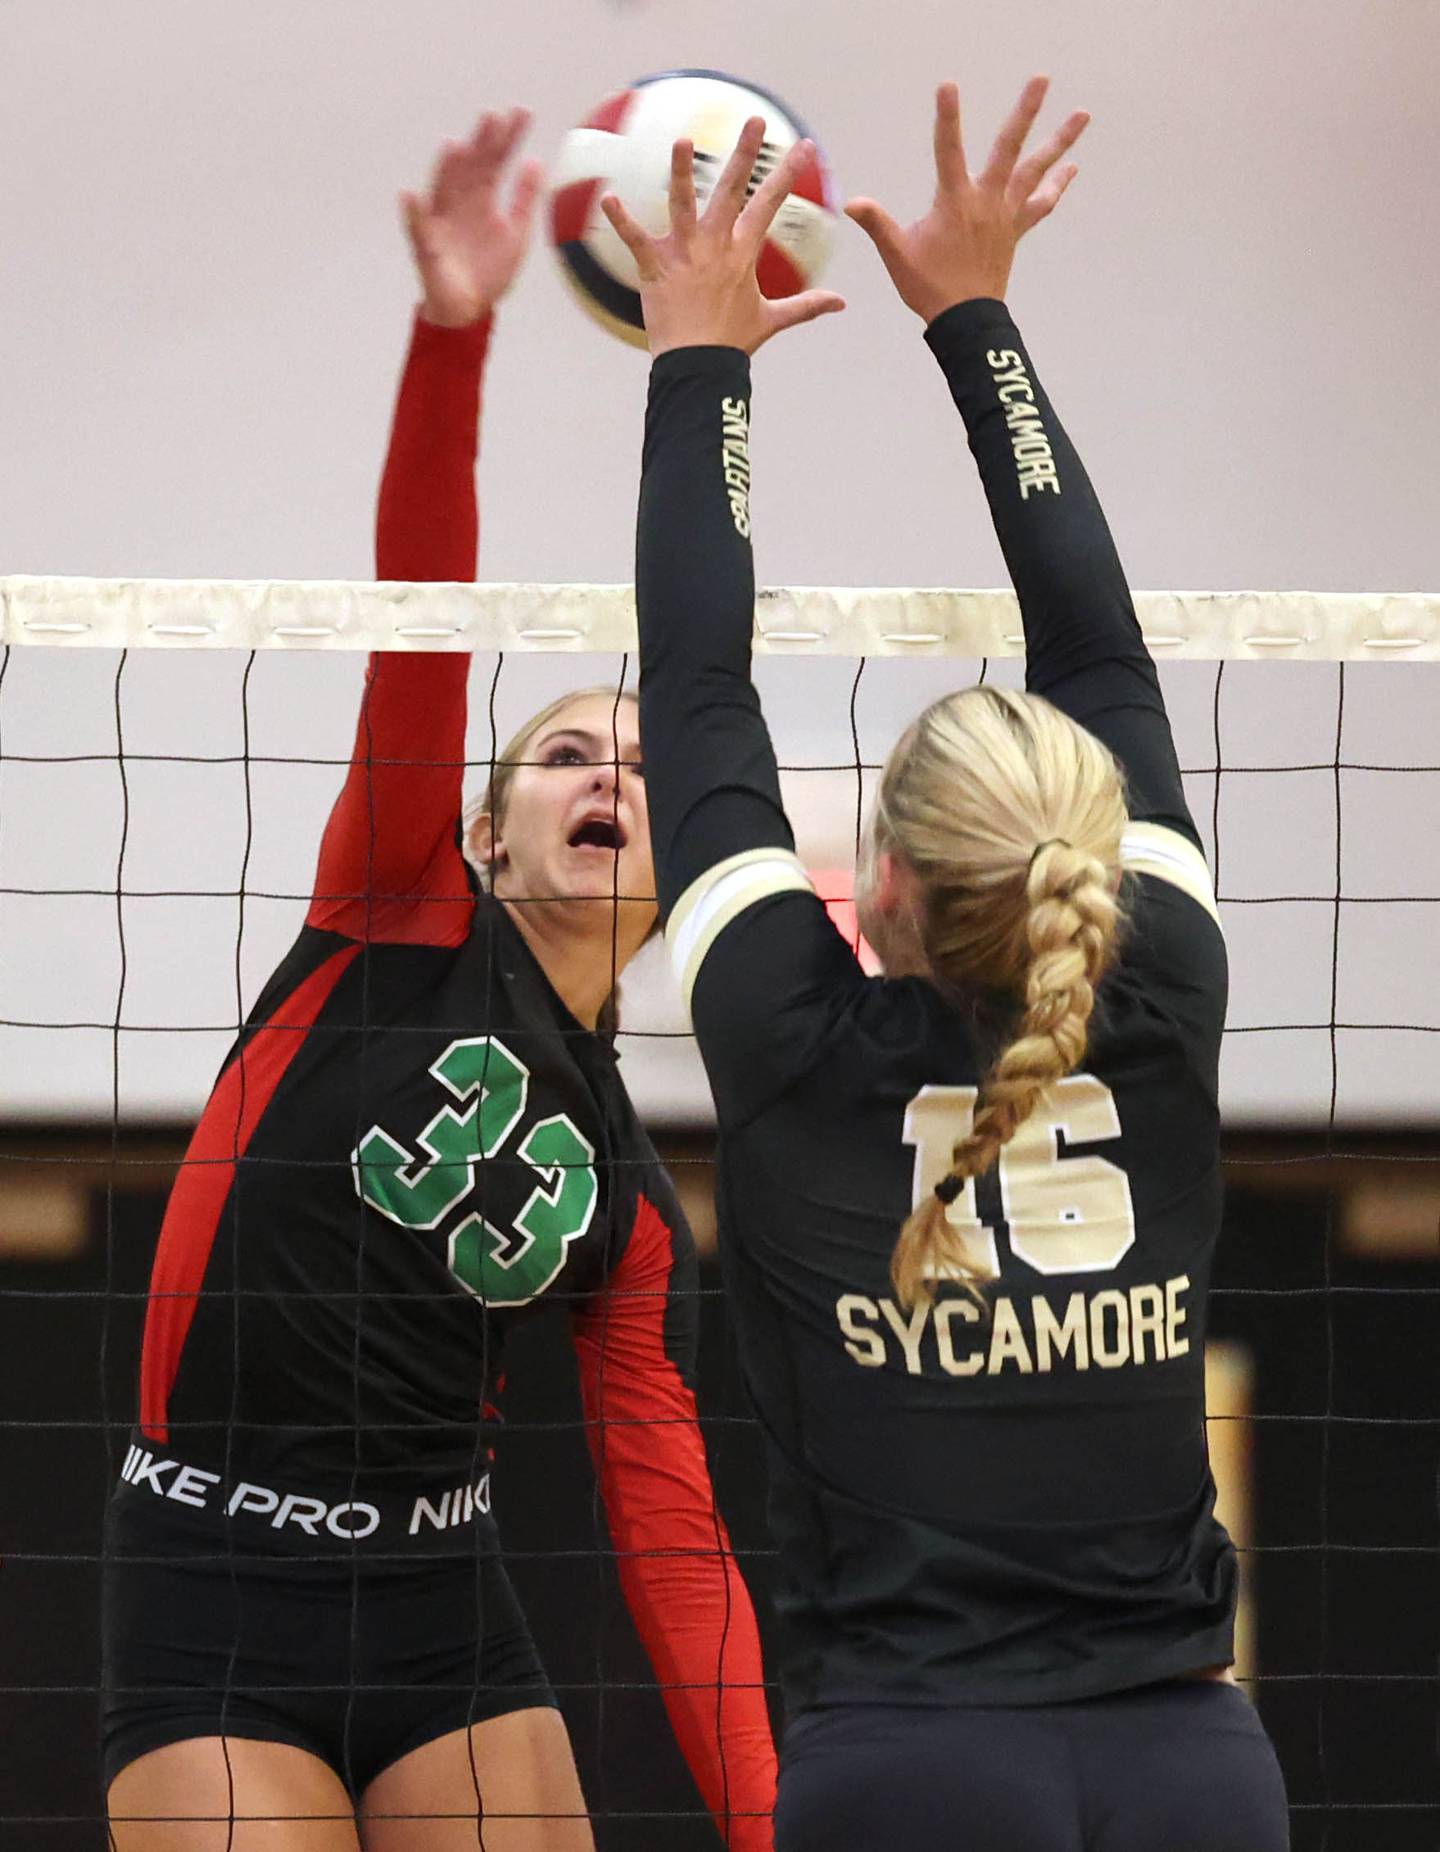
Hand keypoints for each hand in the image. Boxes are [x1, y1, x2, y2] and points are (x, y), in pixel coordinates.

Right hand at [401, 108, 542, 327]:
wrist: (469, 309)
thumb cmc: (490, 270)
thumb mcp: (516, 233)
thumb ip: (524, 198)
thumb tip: (536, 161)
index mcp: (482, 198)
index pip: (496, 161)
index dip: (508, 138)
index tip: (522, 112)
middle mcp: (460, 202)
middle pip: (471, 168)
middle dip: (481, 144)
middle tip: (493, 117)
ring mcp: (442, 221)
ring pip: (444, 189)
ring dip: (447, 169)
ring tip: (455, 147)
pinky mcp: (427, 246)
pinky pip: (417, 227)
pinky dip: (412, 212)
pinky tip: (410, 195)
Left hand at [600, 120, 844, 356]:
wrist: (700, 367)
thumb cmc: (731, 344)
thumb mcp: (771, 320)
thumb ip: (805, 306)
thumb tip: (841, 303)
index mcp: (743, 253)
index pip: (770, 205)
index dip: (788, 174)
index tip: (803, 147)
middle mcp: (716, 246)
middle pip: (732, 190)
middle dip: (745, 154)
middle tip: (754, 121)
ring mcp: (685, 254)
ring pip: (683, 204)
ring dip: (682, 171)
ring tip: (683, 141)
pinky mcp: (656, 268)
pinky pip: (636, 239)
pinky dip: (621, 220)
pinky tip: (609, 199)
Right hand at [846, 77, 1087, 323]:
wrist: (965, 320)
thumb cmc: (929, 287)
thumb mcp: (897, 254)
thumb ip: (877, 223)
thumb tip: (851, 203)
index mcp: (955, 202)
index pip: (948, 150)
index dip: (947, 119)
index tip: (948, 87)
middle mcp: (986, 201)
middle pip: (1009, 148)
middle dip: (1025, 112)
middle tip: (1042, 79)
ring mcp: (1006, 214)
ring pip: (1036, 170)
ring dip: (1060, 142)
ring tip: (1082, 115)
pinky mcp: (1015, 230)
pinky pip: (1041, 204)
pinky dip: (1056, 186)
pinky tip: (1071, 168)